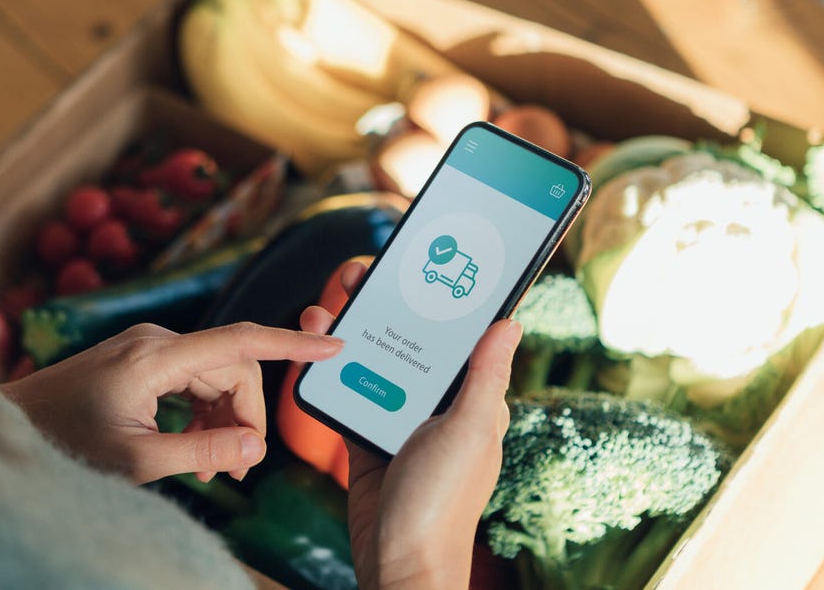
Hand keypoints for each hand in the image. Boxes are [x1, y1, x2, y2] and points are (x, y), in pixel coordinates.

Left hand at [1, 322, 342, 484]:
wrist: (9, 430)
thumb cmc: (61, 446)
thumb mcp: (136, 461)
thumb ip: (202, 453)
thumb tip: (256, 447)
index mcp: (156, 357)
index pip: (241, 341)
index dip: (292, 344)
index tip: (333, 346)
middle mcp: (156, 342)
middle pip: (232, 369)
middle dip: (244, 417)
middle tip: (237, 471)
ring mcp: (146, 348)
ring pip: (215, 377)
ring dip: (224, 420)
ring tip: (212, 469)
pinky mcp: (140, 359)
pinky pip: (193, 380)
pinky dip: (203, 413)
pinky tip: (193, 449)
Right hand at [299, 261, 521, 589]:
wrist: (397, 564)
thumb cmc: (442, 504)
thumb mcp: (468, 431)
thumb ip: (484, 377)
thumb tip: (509, 321)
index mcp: (472, 400)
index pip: (459, 335)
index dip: (440, 298)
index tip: (418, 263)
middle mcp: (439, 406)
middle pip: (410, 342)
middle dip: (384, 305)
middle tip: (358, 274)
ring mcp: (401, 421)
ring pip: (375, 362)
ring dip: (351, 332)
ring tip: (325, 303)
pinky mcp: (368, 438)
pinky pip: (348, 393)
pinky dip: (330, 371)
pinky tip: (313, 349)